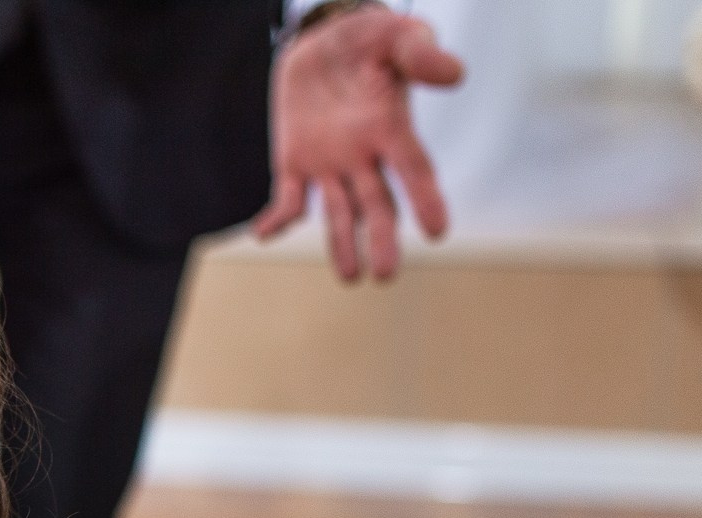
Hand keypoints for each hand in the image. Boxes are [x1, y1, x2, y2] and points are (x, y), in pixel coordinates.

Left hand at [254, 5, 464, 281]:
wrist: (322, 41)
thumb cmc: (369, 40)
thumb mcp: (396, 37)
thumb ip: (421, 55)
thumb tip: (455, 75)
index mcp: (392, 129)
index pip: (414, 170)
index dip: (426, 199)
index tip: (439, 232)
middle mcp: (364, 156)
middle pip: (377, 205)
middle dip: (381, 239)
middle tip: (386, 276)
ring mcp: (330, 164)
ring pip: (338, 212)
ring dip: (341, 244)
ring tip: (349, 277)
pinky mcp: (295, 163)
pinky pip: (287, 198)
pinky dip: (277, 218)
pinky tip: (264, 233)